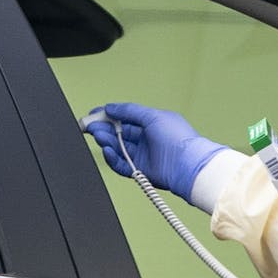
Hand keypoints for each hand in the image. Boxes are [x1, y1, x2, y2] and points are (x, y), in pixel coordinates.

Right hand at [84, 102, 225, 199]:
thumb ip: (129, 111)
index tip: (94, 113)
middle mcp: (146, 139)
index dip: (108, 115)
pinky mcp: (140, 170)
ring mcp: (143, 155)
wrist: (188, 165)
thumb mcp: (152, 116)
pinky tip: (107, 150)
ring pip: (117, 147)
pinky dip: (112, 157)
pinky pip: (121, 164)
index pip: (124, 117)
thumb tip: (111, 107)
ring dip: (106, 140)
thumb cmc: (178, 139)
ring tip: (98, 135)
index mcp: (150, 123)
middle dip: (102, 128)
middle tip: (89, 125)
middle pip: (118, 132)